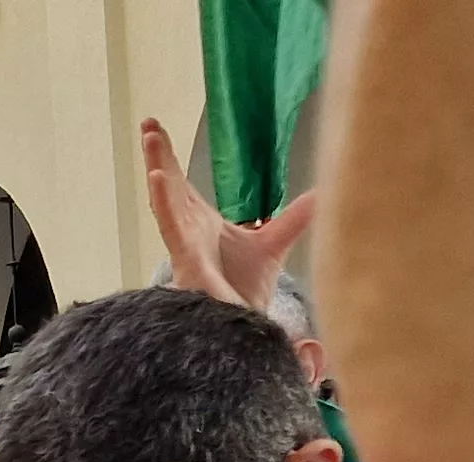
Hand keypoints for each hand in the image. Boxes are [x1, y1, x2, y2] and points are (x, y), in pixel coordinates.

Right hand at [141, 117, 317, 315]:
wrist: (242, 327)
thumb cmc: (243, 293)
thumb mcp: (273, 245)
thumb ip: (294, 219)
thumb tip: (325, 193)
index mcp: (200, 224)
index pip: (181, 184)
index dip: (169, 158)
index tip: (156, 129)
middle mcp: (188, 231)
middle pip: (169, 184)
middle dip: (158, 153)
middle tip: (148, 121)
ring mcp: (184, 245)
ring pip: (166, 200)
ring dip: (157, 168)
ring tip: (151, 137)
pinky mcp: (185, 260)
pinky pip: (170, 227)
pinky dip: (162, 201)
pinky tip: (156, 177)